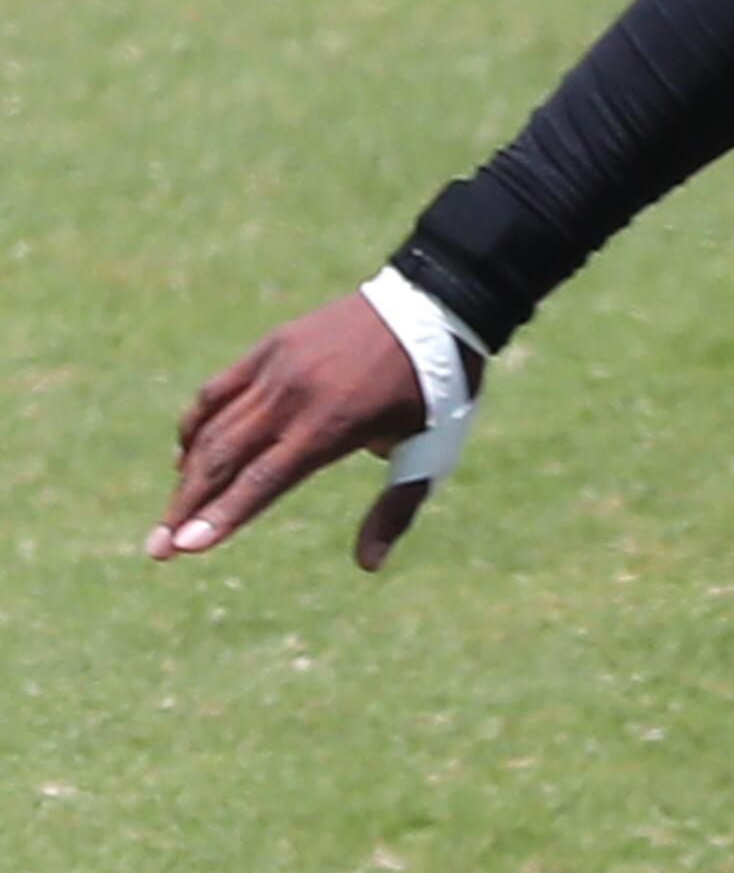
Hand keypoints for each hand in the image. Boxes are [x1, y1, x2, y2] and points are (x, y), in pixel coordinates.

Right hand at [151, 293, 434, 573]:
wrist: (434, 305)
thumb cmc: (438, 390)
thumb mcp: (429, 453)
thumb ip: (394, 509)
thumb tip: (368, 566)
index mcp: (332, 425)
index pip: (262, 481)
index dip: (222, 516)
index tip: (184, 546)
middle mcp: (294, 396)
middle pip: (224, 459)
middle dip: (186, 508)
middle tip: (156, 549)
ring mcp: (275, 367)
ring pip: (213, 426)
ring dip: (186, 474)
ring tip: (169, 515)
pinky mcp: (269, 346)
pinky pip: (218, 390)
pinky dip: (196, 423)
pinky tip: (186, 455)